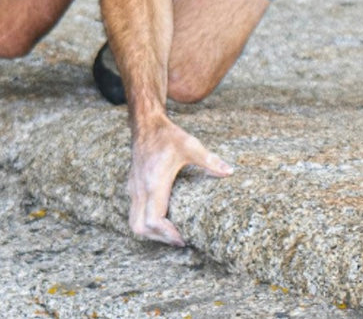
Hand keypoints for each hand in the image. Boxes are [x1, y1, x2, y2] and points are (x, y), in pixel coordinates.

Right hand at [127, 117, 233, 245]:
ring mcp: (133, 188)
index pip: (153, 220)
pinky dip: (146, 222)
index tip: (183, 238)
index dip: (167, 234)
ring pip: (134, 222)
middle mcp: (139, 188)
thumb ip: (209, 160)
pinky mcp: (132, 186)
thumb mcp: (190, 145)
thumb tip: (230, 171)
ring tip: (171, 232)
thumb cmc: (167, 135)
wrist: (145, 123)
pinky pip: (134, 213)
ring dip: (151, 232)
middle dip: (159, 238)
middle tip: (179, 239)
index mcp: (153, 182)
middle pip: (140, 227)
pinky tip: (163, 218)